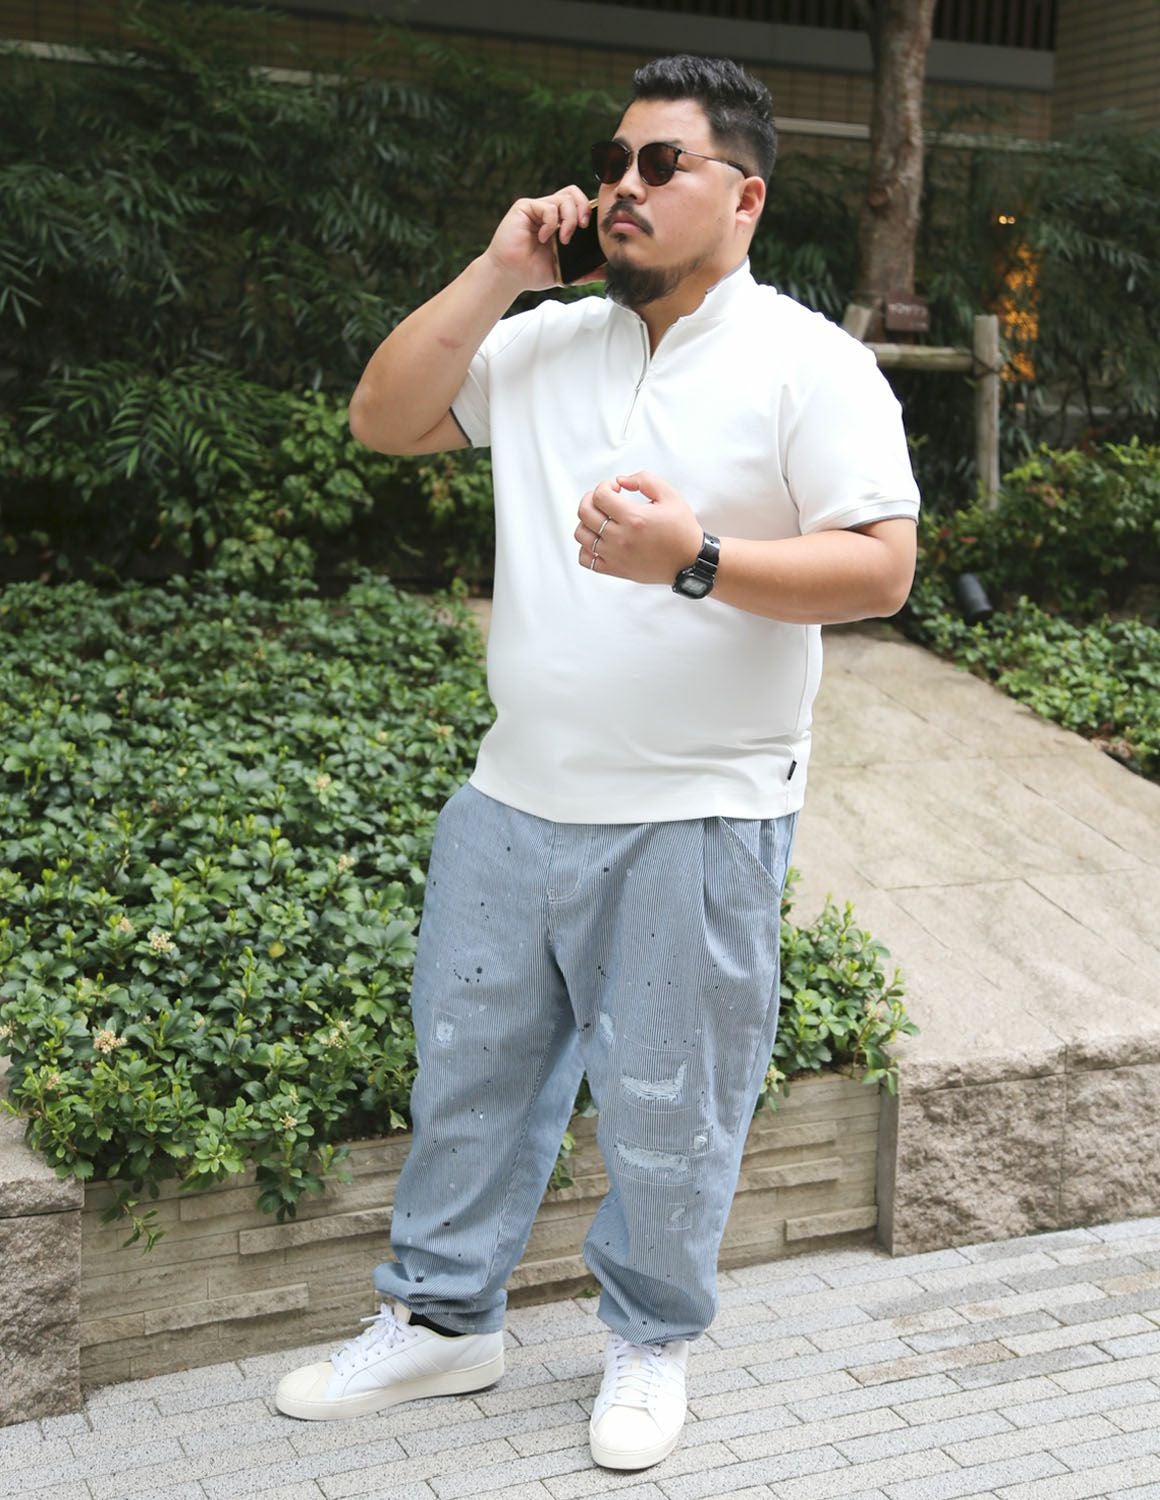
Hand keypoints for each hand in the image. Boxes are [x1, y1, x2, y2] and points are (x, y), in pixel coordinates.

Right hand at [483, 187, 593, 292]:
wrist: (509, 277)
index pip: (579, 204)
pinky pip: (547, 206)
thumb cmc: (532, 273)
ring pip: (564, 198)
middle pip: (574, 193)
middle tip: (581, 227)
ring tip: (563, 239)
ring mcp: (537, 208)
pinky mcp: (525, 207)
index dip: (588, 211)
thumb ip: (586, 271)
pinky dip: (551, 222)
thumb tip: (607, 272)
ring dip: (569, 218)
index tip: (590, 230)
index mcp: (560, 223)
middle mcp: (549, 212)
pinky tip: (544, 237)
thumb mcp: (565, 272)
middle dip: (583, 208)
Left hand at [575, 471, 703, 584]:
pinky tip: (600, 539)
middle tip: (604, 498)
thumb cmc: (682, 530)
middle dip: (591, 498)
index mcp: (634, 518)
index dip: (605, 485)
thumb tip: (622, 481)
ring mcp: (614, 556)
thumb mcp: (670, 495)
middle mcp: (620, 538)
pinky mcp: (615, 569)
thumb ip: (644, 480)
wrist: (690, 561)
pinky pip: (585, 559)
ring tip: (601, 518)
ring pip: (581, 534)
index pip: (600, 495)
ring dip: (587, 521)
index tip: (615, 487)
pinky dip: (587, 547)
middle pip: (584, 512)